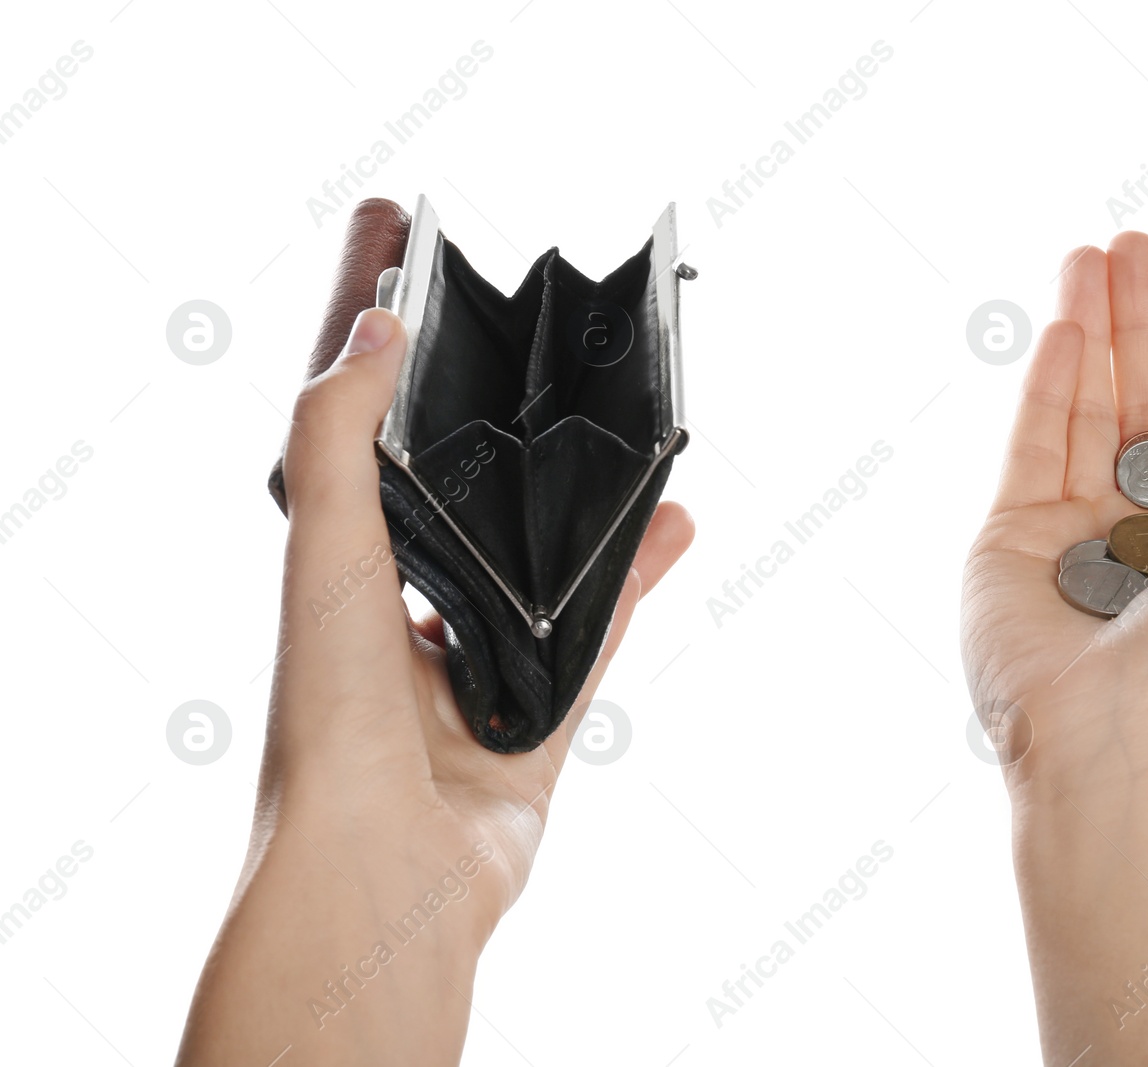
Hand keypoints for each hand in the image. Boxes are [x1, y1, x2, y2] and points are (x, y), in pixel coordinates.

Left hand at [178, 307, 692, 1063]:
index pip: (355, 419)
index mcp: (334, 565)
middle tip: (534, 333)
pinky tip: (673, 527)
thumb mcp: (324, 548)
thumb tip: (374, 323)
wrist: (385, 874)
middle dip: (493, 412)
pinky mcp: (535, 713)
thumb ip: (340, 434)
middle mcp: (400, 608)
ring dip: (583, 494)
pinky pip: (596, 630)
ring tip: (626, 423)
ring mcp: (471, 662)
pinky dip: (633, 579)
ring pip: (541, 555)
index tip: (400, 242)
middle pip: (460, 484)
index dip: (371, 331)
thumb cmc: (331, 716)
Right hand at [961, 233, 1147, 1063]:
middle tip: (1135, 243)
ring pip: (1086, 409)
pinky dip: (1052, 379)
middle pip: (1144, 403)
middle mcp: (1145, 533)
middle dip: (1142, 324)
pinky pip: (1035, 441)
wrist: (1129, 722)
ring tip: (1094, 256)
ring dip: (1092, 329)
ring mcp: (1073, 534)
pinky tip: (1067, 320)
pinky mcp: (1010, 540)